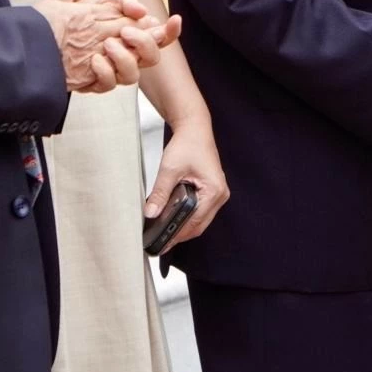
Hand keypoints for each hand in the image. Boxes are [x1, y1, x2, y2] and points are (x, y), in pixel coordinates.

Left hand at [34, 0, 180, 92]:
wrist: (24, 46)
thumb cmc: (45, 23)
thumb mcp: (66, 0)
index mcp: (118, 29)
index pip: (153, 31)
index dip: (168, 29)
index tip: (173, 20)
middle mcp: (117, 50)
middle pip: (152, 54)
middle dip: (147, 42)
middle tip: (127, 31)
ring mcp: (106, 68)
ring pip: (135, 73)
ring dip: (126, 58)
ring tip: (107, 46)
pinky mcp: (93, 82)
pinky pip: (110, 84)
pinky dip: (106, 72)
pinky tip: (93, 61)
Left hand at [145, 122, 227, 249]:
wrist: (194, 128)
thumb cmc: (188, 143)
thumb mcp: (170, 169)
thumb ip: (160, 193)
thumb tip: (151, 213)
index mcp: (214, 191)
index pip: (195, 223)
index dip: (177, 235)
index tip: (162, 243)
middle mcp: (220, 195)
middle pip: (199, 225)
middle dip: (180, 235)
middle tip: (160, 243)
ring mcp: (217, 193)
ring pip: (200, 220)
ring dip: (183, 227)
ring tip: (164, 233)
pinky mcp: (211, 191)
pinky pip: (200, 212)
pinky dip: (187, 217)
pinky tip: (173, 219)